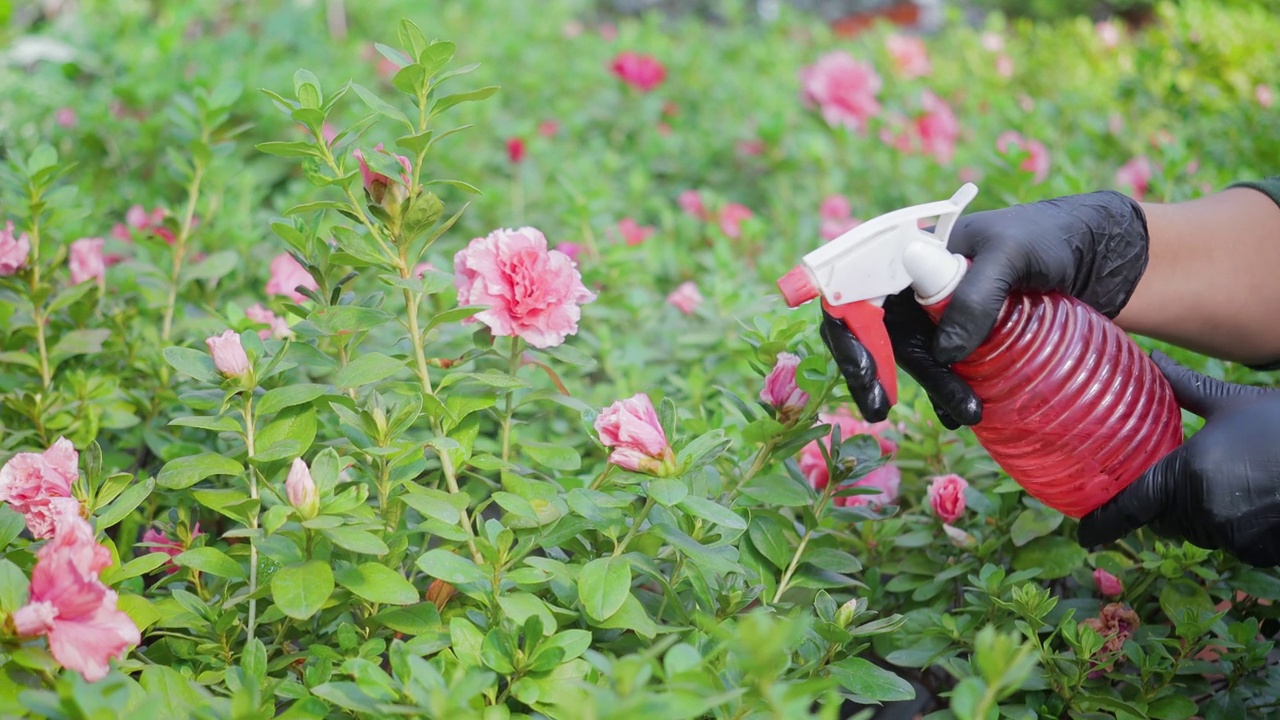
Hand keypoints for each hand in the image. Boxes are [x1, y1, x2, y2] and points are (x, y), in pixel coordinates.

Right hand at [820, 190, 1149, 426]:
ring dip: (928, 388)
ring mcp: (935, 313)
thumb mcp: (1012, 255)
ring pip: (910, 355)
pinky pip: (939, 368)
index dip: (847, 330)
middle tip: (880, 409)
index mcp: (909, 252)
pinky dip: (946, 393)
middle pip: (873, 331)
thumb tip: (944, 353)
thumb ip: (976, 295)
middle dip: (873, 371)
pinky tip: (963, 413)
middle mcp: (913, 284)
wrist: (1094, 255)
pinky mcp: (961, 336)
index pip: (855, 289)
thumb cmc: (1048, 238)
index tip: (865, 367)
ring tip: (967, 413)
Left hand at [1077, 351, 1279, 566]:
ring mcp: (1234, 535)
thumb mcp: (1233, 403)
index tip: (1082, 536)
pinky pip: (1230, 544)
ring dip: (1199, 514)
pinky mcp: (1259, 551)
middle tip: (1184, 476)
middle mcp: (1205, 510)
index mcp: (1188, 474)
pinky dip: (1232, 527)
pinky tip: (1254, 499)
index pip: (1131, 507)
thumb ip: (1185, 388)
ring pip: (1196, 531)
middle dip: (1165, 502)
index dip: (1103, 523)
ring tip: (1230, 481)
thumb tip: (1151, 358)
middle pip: (1164, 518)